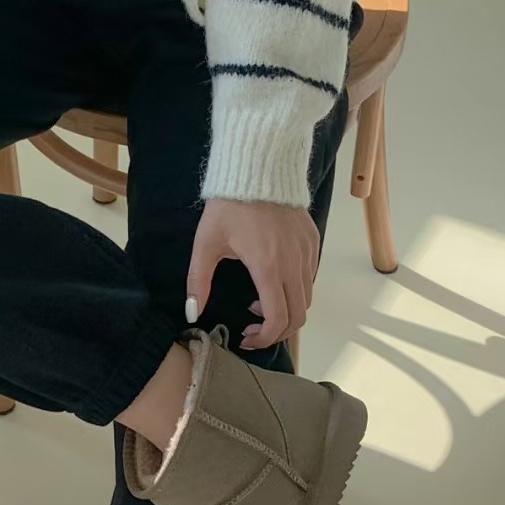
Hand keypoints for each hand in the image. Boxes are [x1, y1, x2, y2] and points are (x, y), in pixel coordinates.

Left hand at [186, 199, 319, 350]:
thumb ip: (198, 282)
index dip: (265, 338)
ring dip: (286, 310)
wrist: (258, 165)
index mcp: (268, 267)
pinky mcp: (313, 240)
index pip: (279, 319)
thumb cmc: (229, 205)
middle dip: (277, 331)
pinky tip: (272, 281)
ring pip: (307, 298)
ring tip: (260, 304)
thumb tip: (192, 313)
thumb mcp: (206, 244)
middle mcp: (294, 263)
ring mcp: (307, 252)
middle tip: (253, 329)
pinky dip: (295, 290)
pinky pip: (311, 277)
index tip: (246, 337)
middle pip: (299, 316)